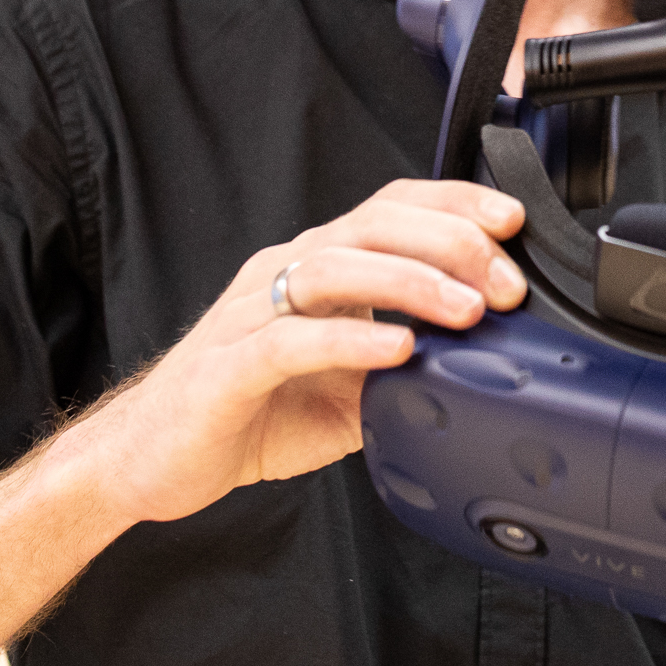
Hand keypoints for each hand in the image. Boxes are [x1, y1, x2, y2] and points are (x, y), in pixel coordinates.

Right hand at [65, 179, 526, 526]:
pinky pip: (291, 338)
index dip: (453, 205)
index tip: (513, 222)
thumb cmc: (247, 414)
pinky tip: (397, 347)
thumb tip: (480, 372)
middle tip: (505, 283)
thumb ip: (403, 372)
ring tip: (467, 310)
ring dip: (409, 282)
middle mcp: (282, 275)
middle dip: (449, 243)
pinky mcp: (227, 365)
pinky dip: (351, 337)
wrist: (153, 460)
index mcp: (315, 269)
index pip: (390, 209)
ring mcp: (250, 314)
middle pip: (371, 225)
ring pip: (334, 268)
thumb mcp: (347, 392)